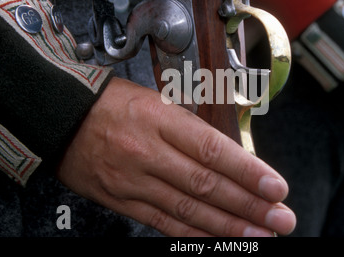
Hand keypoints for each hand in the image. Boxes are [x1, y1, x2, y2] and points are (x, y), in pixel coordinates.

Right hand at [57, 77, 295, 236]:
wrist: (62, 118)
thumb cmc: (113, 104)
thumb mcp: (156, 101)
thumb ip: (191, 129)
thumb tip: (229, 157)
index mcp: (160, 118)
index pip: (212, 149)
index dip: (248, 172)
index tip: (276, 188)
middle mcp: (148, 151)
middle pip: (206, 185)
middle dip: (248, 206)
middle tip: (281, 220)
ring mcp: (133, 180)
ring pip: (188, 208)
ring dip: (228, 227)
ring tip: (261, 237)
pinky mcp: (122, 200)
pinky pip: (162, 222)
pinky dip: (194, 234)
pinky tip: (219, 241)